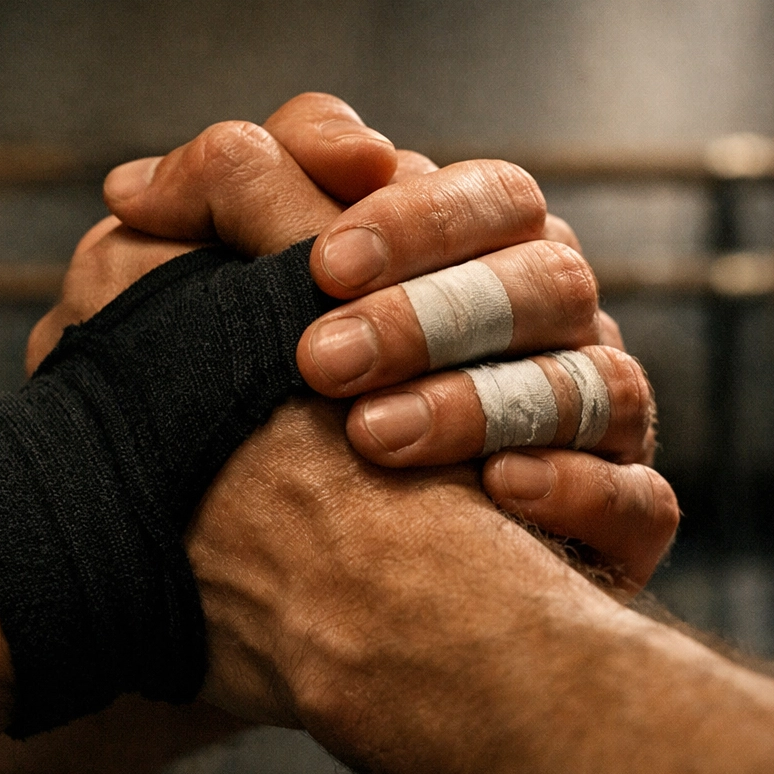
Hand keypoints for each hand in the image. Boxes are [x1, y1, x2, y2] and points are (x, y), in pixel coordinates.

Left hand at [31, 94, 673, 589]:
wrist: (326, 586)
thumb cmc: (283, 429)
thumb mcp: (234, 322)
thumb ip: (203, 239)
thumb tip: (132, 187)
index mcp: (485, 264)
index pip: (491, 200)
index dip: (417, 220)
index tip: (321, 263)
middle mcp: (552, 333)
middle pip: (547, 279)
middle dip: (435, 315)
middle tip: (321, 360)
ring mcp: (596, 427)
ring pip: (597, 383)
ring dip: (481, 402)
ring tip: (372, 438)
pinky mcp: (618, 520)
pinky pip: (641, 499)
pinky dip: (579, 488)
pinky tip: (499, 493)